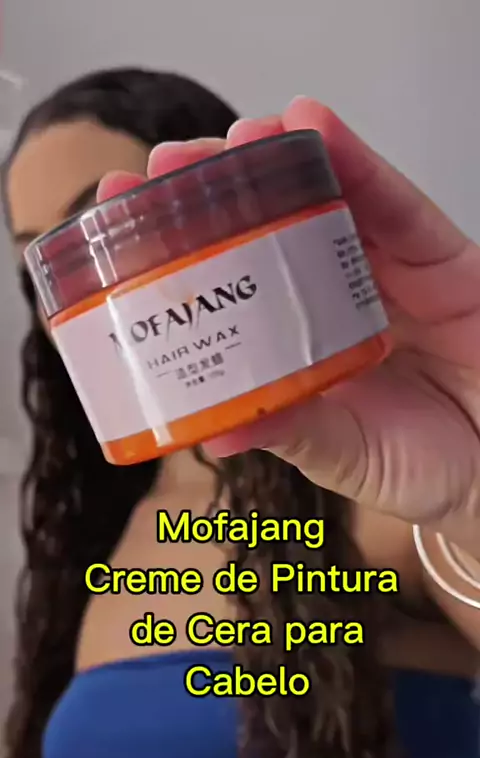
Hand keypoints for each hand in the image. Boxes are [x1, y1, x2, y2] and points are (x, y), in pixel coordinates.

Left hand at [98, 98, 479, 555]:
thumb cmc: (421, 465)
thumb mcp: (342, 453)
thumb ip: (291, 433)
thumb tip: (215, 434)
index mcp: (299, 342)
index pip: (231, 281)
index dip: (182, 247)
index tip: (124, 220)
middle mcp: (334, 298)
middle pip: (268, 227)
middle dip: (216, 191)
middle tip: (165, 168)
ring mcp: (385, 272)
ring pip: (326, 199)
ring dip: (276, 159)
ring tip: (231, 136)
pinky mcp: (439, 256)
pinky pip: (396, 202)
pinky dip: (356, 161)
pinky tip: (313, 125)